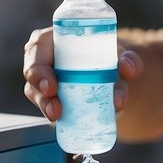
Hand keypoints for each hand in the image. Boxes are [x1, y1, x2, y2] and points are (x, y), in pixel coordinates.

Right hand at [22, 27, 141, 121]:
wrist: (112, 71)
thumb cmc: (109, 55)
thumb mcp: (119, 55)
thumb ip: (129, 59)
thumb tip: (127, 69)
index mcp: (54, 39)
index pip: (36, 49)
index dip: (38, 69)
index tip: (51, 87)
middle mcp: (45, 58)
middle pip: (33, 76)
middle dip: (41, 95)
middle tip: (56, 110)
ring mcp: (45, 79)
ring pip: (37, 94)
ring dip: (45, 107)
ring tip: (58, 117)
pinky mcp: (50, 97)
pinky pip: (48, 106)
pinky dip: (56, 115)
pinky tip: (63, 123)